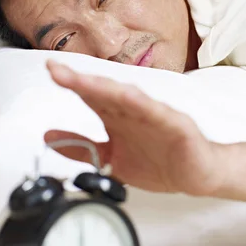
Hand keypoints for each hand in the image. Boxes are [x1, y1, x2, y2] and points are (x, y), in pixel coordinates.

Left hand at [44, 60, 223, 195]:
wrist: (197, 174)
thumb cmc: (161, 162)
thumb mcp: (112, 159)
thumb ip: (81, 148)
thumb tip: (48, 138)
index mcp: (118, 117)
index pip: (91, 96)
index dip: (71, 83)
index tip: (51, 71)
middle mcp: (134, 111)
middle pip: (104, 92)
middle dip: (81, 81)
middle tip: (57, 70)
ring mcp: (155, 116)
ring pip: (128, 98)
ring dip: (106, 88)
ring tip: (85, 81)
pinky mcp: (176, 125)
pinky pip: (158, 113)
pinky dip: (143, 105)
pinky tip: (129, 96)